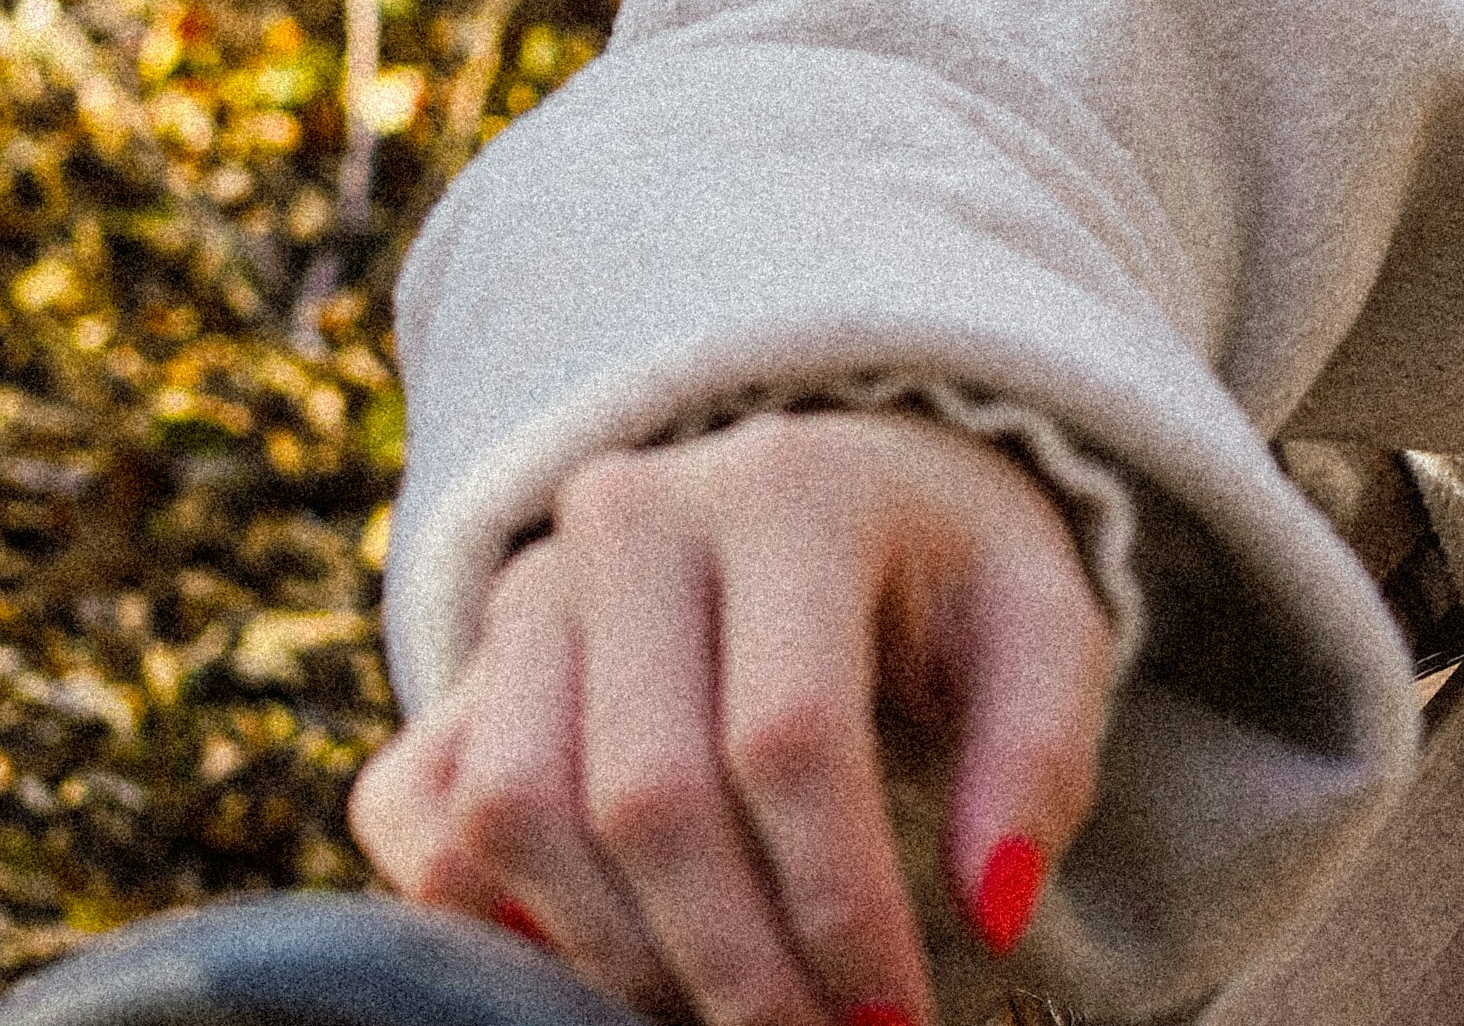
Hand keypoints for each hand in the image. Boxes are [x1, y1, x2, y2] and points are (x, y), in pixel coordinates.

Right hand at [353, 409, 1113, 1025]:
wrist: (820, 493)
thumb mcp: (1041, 627)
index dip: (837, 905)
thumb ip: (1038, 757)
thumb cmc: (944, 575)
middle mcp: (631, 517)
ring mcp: (526, 585)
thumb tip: (996, 911)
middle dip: (735, 965)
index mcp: (790, 489)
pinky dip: (490, 922)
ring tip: (727, 1015)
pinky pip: (422, 816)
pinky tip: (606, 970)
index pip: (789, 736)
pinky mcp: (462, 656)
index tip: (895, 1015)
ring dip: (618, 959)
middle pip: (646, 796)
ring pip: (518, 815)